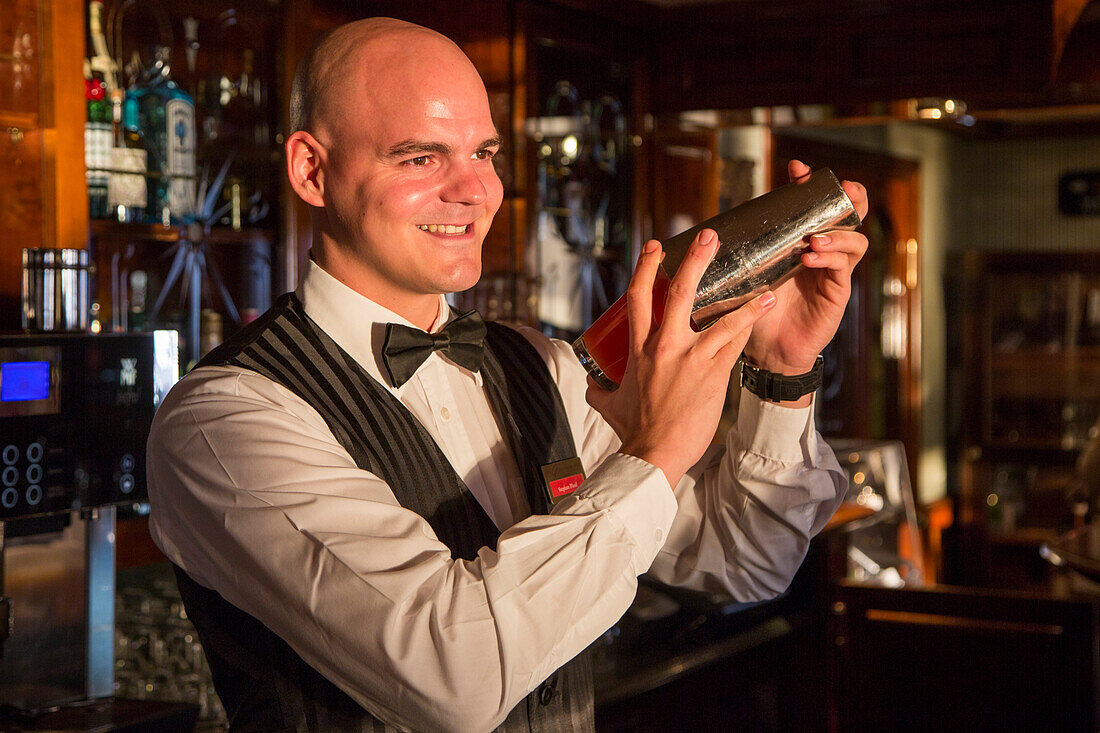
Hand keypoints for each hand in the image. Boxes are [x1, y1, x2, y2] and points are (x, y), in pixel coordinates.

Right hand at [586, 228, 776, 485]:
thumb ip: (599, 389)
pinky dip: (750, 324)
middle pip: (680, 292)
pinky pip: (736, 342)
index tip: (657, 246)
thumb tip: (590, 383)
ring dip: (744, 297)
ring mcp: (692, 358)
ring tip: (763, 282)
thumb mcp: (608, 403)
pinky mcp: (714, 374)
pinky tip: (763, 309)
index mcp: (638, 348)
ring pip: (722, 317)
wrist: (654, 453)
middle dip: (695, 260)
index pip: (639, 297)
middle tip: (709, 236)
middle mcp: (665, 346)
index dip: (646, 266)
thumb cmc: (633, 430)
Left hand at [743, 159, 869, 377]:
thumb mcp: (746, 278)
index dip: (808, 186)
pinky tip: (811, 258)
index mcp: (800, 244)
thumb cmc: (757, 313)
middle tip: (842, 187)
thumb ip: (737, 258)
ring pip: (853, 240)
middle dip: (849, 198)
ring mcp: (832, 272)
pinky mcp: (837, 292)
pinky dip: (830, 259)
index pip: (812, 207)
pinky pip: (843, 268)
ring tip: (814, 238)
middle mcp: (821, 253)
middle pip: (848, 216)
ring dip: (836, 234)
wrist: (768, 351)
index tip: (796, 169)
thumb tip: (703, 235)